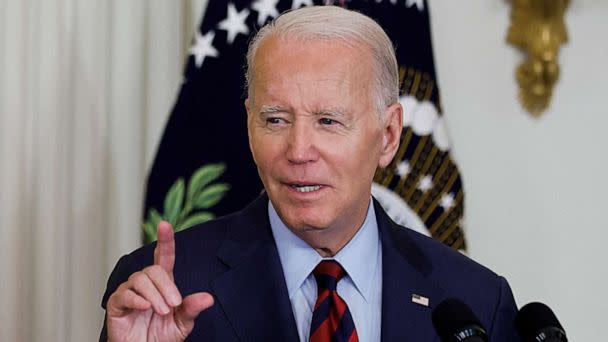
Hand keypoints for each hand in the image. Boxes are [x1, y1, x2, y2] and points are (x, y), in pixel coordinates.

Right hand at [106, 221, 213, 340]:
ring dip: (154, 295)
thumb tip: (208, 298)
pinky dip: (137, 300)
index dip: (165, 241)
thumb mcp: (182, 323)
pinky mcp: (116, 304)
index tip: (165, 224)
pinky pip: (124, 294)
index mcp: (163, 284)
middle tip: (173, 305)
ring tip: (161, 311)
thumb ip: (192, 309)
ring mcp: (130, 292)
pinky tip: (145, 307)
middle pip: (154, 269)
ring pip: (140, 279)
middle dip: (166, 286)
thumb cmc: (160, 337)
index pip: (164, 257)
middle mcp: (145, 284)